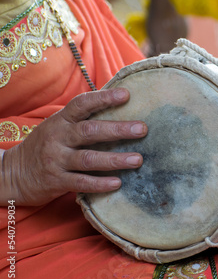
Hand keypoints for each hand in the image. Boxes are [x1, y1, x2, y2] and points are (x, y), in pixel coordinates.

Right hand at [0, 88, 147, 205]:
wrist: (11, 173)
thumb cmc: (46, 146)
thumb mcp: (59, 127)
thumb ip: (82, 120)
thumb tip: (120, 110)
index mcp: (61, 121)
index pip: (82, 104)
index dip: (104, 98)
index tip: (126, 95)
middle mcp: (58, 138)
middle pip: (90, 131)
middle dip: (118, 130)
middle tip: (142, 129)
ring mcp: (56, 160)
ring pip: (89, 159)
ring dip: (115, 159)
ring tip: (138, 159)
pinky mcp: (56, 181)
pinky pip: (81, 183)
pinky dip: (100, 183)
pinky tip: (118, 183)